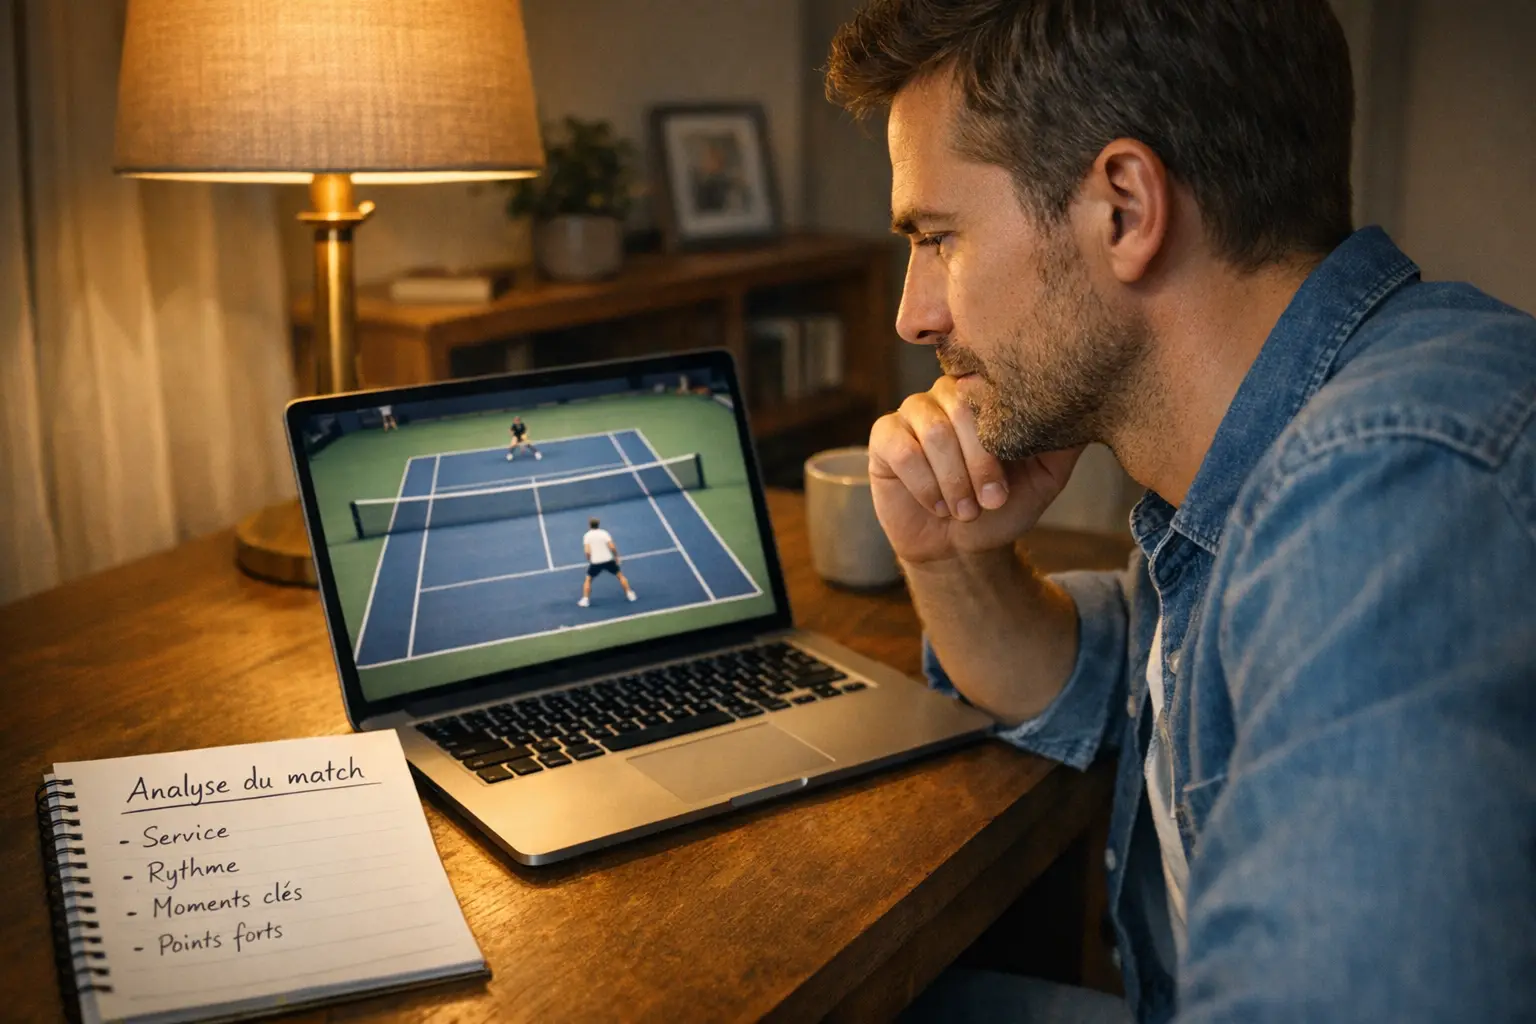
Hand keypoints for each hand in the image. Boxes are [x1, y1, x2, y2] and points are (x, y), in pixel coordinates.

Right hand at [868, 377, 1083, 563]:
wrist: (961, 546)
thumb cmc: (1001, 506)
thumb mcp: (1045, 476)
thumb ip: (1063, 442)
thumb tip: (1091, 410)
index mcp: (986, 394)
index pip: (993, 389)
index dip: (1001, 437)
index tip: (1010, 483)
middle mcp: (948, 394)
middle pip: (960, 407)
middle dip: (979, 462)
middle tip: (991, 501)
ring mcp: (913, 413)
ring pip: (932, 431)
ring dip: (953, 479)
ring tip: (965, 511)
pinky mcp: (884, 438)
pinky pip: (901, 450)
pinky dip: (924, 484)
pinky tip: (938, 506)